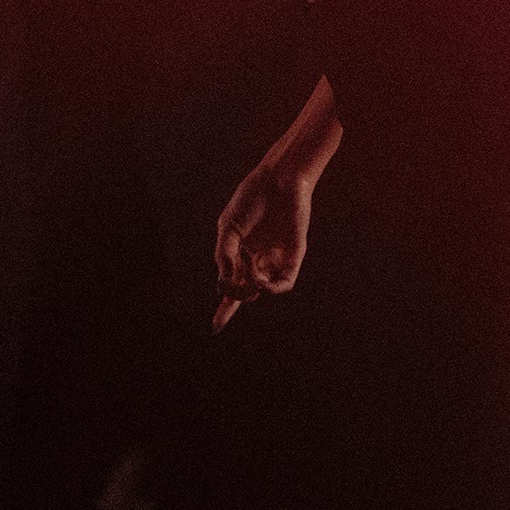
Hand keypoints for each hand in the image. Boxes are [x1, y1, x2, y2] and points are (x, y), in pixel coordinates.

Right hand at [214, 151, 312, 331]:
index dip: (224, 308)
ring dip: (251, 288)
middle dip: (236, 295)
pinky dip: (271, 288)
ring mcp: (276, 257)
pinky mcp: (294, 254)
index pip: (231, 286)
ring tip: (249, 271)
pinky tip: (261, 280)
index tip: (215, 329)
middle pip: (245, 291)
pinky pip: (284, 282)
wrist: (279, 180)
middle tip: (234, 283)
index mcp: (239, 252)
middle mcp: (258, 257)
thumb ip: (223, 255)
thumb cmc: (251, 198)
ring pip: (262, 288)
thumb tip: (223, 285)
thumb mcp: (228, 227)